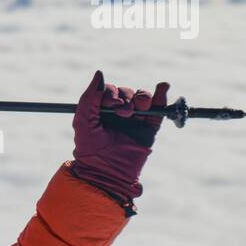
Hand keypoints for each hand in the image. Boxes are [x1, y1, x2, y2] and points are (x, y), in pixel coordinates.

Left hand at [70, 69, 169, 209]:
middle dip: (125, 98)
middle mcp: (118, 114)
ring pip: (142, 99)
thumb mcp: (83, 120)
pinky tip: (162, 87)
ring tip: (134, 111)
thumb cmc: (89, 149)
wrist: (106, 172)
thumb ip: (89, 97)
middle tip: (121, 112)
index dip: (111, 93)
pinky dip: (161, 96)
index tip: (110, 104)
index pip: (110, 91)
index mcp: (101, 111)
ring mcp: (135, 120)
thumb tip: (99, 73)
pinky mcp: (149, 128)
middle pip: (127, 93)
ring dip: (141, 98)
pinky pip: (158, 109)